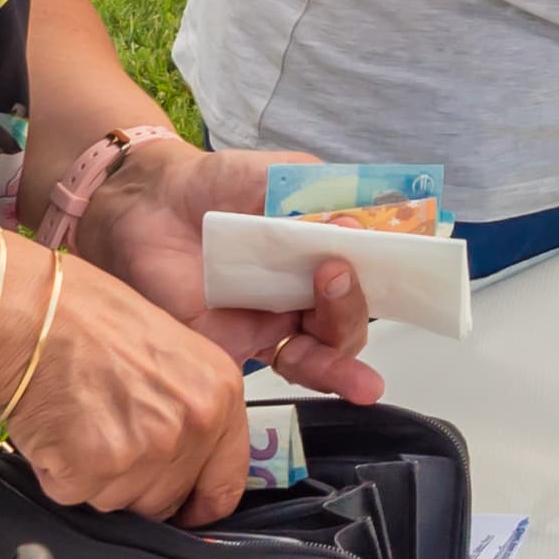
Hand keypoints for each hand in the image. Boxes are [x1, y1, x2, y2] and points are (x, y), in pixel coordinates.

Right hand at [0, 229, 259, 522]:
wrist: (36, 314)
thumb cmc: (91, 320)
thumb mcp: (172, 353)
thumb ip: (189, 411)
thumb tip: (187, 464)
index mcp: (220, 394)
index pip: (225, 486)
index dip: (199, 503)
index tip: (185, 509)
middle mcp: (191, 426)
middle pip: (165, 500)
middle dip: (134, 481)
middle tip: (106, 432)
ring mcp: (144, 451)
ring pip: (117, 501)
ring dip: (94, 476)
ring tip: (80, 421)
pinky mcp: (94, 468)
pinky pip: (75, 496)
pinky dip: (59, 473)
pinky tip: (58, 430)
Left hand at [84, 138, 384, 405]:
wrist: (149, 205)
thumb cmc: (215, 186)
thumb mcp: (280, 176)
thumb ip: (322, 193)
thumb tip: (359, 219)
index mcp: (318, 254)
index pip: (370, 273)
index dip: (393, 272)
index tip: (410, 262)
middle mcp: (302, 295)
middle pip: (351, 317)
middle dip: (357, 299)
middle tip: (336, 266)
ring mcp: (271, 325)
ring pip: (326, 349)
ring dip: (345, 337)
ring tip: (333, 305)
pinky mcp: (237, 349)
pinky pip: (285, 370)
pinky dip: (323, 376)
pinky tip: (348, 381)